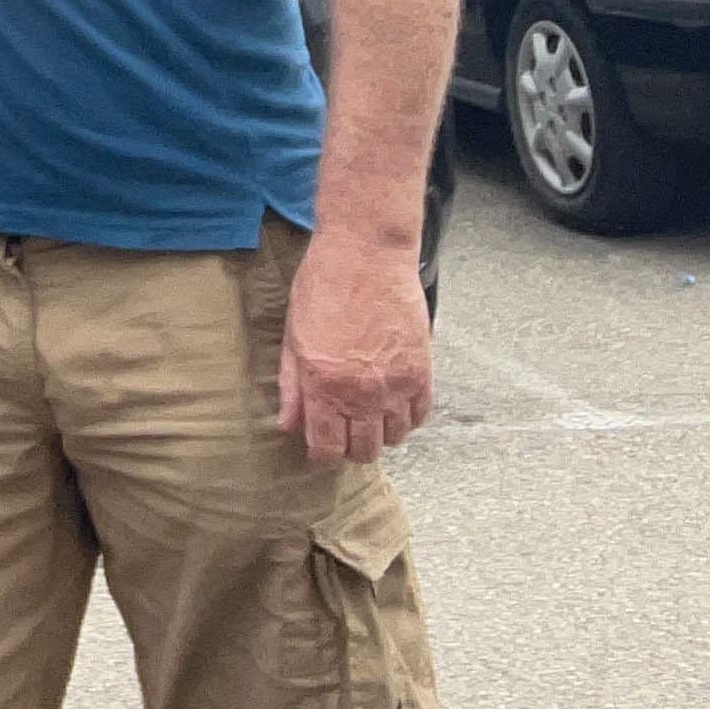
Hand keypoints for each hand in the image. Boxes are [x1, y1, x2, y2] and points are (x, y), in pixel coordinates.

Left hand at [277, 226, 432, 465]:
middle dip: (350, 449)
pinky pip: (419, 415)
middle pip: (363, 450)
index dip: (321, 454)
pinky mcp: (421, 371)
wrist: (367, 254)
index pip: (326, 447)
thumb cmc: (324, 286)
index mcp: (325, 385)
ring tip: (368, 419)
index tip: (319, 449)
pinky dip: (407, 418)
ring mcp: (396, 385)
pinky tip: (393, 406)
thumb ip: (292, 386)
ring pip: (394, 438)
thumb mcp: (294, 336)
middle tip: (344, 433)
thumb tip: (288, 425)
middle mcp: (363, 394)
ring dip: (380, 435)